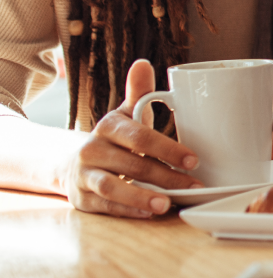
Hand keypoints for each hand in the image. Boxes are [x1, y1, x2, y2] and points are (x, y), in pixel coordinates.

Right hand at [60, 60, 200, 217]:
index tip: (194, 160)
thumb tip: (144, 64)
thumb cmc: (115, 138)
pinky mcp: (81, 198)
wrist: (74, 162)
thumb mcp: (125, 115)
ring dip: (142, 197)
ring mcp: (84, 175)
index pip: (139, 137)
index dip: (167, 149)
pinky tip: (149, 214)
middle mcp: (91, 149)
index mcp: (108, 126)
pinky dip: (127, 210)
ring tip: (168, 204)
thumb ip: (139, 93)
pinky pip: (105, 205)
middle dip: (165, 176)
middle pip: (131, 164)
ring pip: (112, 187)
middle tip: (193, 185)